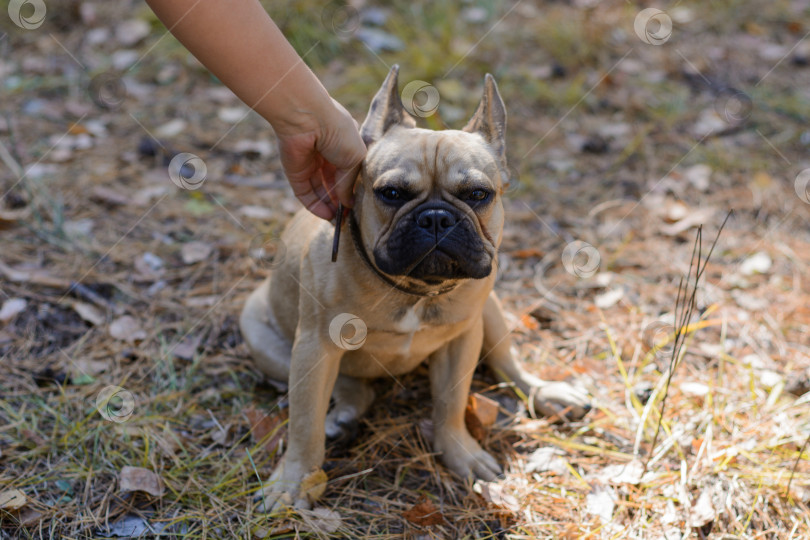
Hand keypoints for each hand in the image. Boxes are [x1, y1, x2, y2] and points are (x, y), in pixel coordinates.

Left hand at [276, 100, 365, 220]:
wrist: (307, 119)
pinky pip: (305, 193)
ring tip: (337, 221)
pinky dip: (314, 206)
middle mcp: (326, 156)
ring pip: (319, 191)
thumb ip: (349, 183)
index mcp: (343, 147)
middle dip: (339, 201)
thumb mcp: (355, 159)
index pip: (347, 173)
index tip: (356, 206)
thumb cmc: (338, 132)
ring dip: (327, 206)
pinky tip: (326, 216)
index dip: (351, 190)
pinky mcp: (295, 173)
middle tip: (347, 219)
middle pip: (332, 184)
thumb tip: (347, 203)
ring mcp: (309, 165)